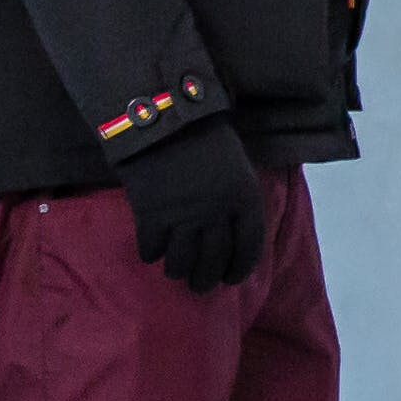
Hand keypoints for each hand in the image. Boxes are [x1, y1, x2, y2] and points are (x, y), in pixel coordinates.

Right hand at [116, 117, 270, 290]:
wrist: (161, 115)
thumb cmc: (203, 132)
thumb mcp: (235, 163)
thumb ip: (236, 196)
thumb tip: (233, 227)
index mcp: (245, 197)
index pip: (249, 246)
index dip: (240, 267)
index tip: (231, 279)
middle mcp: (218, 213)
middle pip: (214, 260)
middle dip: (207, 279)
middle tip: (200, 286)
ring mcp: (184, 216)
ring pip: (182, 261)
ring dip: (178, 271)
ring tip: (175, 272)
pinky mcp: (151, 216)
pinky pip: (152, 249)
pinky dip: (151, 254)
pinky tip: (152, 253)